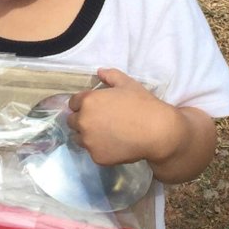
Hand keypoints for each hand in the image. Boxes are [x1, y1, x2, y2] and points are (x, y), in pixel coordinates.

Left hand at [68, 69, 187, 169]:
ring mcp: (89, 141)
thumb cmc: (143, 104)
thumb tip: (99, 71)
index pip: (73, 103)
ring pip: (79, 138)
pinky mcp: (97, 157)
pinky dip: (100, 149)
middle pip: (72, 121)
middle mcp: (83, 121)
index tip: (95, 107)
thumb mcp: (128, 84)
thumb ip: (111, 76)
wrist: (157, 132)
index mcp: (88, 101)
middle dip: (82, 120)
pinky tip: (114, 145)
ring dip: (87, 136)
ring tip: (105, 134)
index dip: (83, 104)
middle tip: (100, 121)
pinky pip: (93, 152)